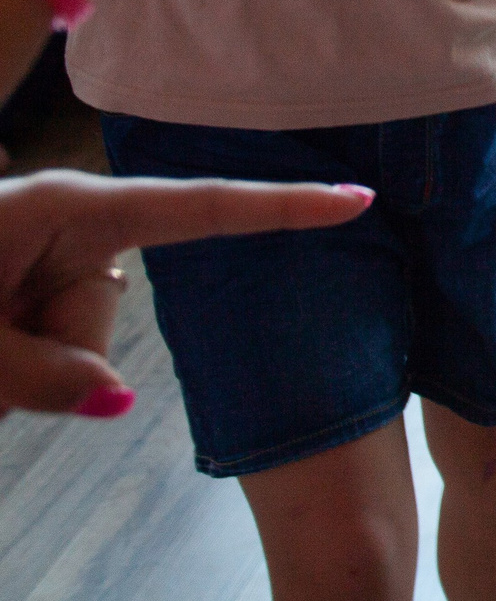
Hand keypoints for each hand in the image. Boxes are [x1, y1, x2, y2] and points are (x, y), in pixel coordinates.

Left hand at [0, 171, 370, 418]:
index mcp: (74, 207)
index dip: (284, 207)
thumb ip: (46, 373)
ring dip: (21, 368)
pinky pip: (60, 349)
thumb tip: (118, 401)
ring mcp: (60, 254)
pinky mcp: (43, 281)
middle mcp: (79, 224)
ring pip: (81, 343)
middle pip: (108, 312)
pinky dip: (16, 368)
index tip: (358, 198)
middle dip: (48, 355)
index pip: (202, 208)